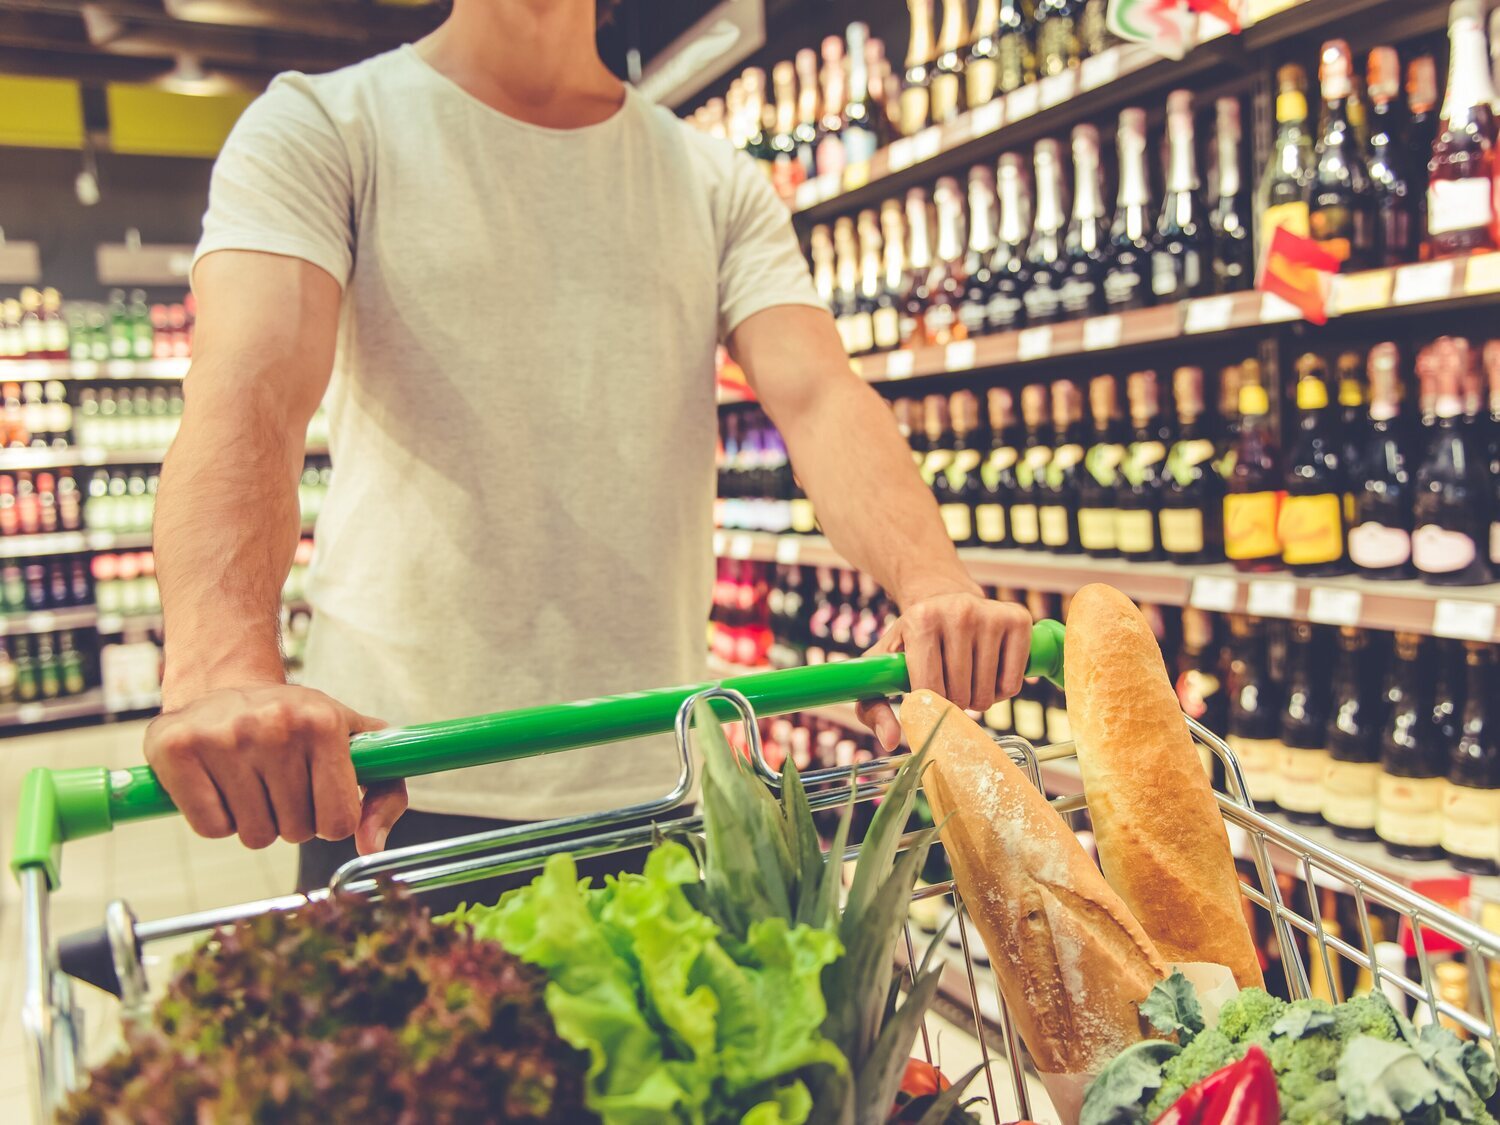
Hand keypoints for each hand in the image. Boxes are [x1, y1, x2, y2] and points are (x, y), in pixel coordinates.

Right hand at [145, 683, 406, 853]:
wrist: (224, 684)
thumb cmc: (297, 724)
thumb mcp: (354, 743)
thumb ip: (384, 794)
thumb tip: (371, 847)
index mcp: (323, 722)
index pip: (339, 821)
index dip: (330, 822)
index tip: (320, 798)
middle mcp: (275, 725)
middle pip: (295, 832)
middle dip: (292, 820)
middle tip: (279, 784)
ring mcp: (223, 735)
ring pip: (252, 835)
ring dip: (255, 822)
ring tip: (251, 782)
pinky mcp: (177, 748)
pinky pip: (211, 829)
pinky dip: (218, 820)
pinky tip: (221, 785)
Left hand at [855, 593, 1032, 751]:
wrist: (943, 599)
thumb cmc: (910, 641)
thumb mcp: (883, 666)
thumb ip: (873, 707)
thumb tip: (889, 740)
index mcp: (920, 620)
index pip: (930, 689)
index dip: (930, 706)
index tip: (926, 700)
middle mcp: (958, 612)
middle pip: (961, 694)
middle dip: (953, 704)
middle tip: (947, 689)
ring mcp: (990, 614)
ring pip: (988, 693)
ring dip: (977, 700)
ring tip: (966, 681)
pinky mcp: (1018, 619)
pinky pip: (1012, 684)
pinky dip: (1001, 692)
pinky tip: (988, 675)